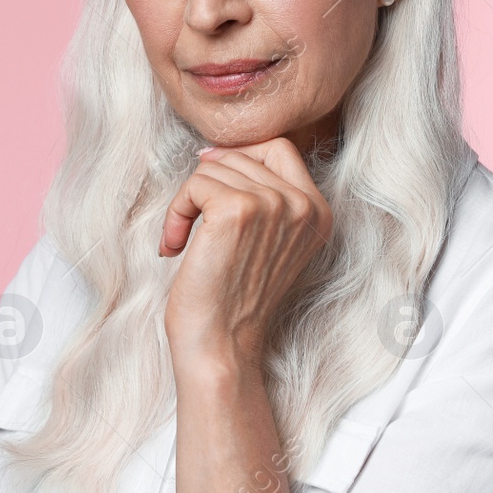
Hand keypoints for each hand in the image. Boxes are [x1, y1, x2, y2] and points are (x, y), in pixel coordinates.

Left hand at [159, 138, 333, 373]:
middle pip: (242, 155)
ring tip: (184, 241)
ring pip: (213, 168)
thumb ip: (263, 197)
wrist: (221, 345)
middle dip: (207, 186)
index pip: (279, 147)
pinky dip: (175, 213)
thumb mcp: (267, 242)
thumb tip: (215, 152)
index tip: (210, 188)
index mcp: (318, 211)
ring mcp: (273, 204)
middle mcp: (303, 205)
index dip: (238, 157)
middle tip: (193, 226)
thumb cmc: (234, 299)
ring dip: (186, 203)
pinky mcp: (237, 210)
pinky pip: (193, 184)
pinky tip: (175, 245)